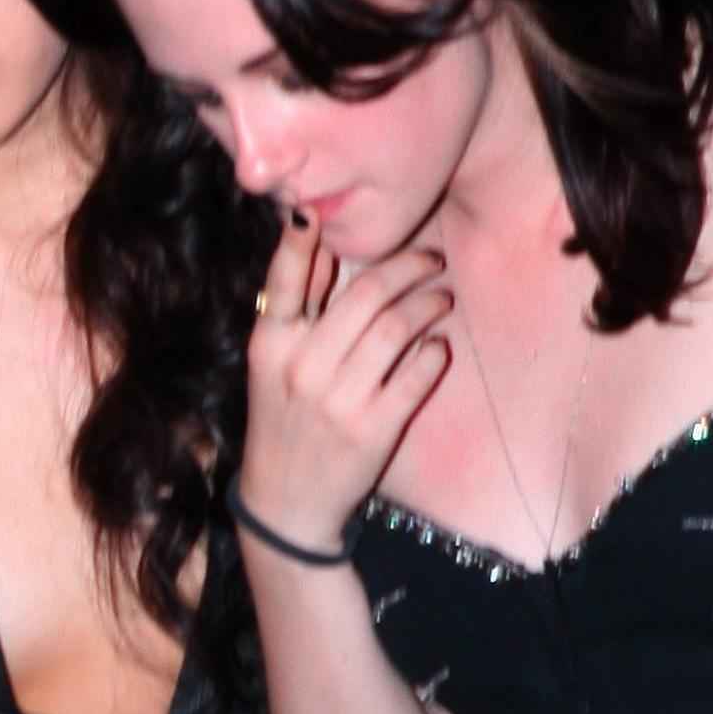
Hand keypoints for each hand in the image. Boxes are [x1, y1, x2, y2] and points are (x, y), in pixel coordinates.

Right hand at [237, 222, 451, 551]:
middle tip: (431, 260)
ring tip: (441, 298)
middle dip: (408, 267)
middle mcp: (302, 366)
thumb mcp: (272, 364)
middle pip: (365, 294)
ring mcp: (339, 399)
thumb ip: (294, 305)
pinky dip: (434, 352)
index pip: (286, 279)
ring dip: (429, 303)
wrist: (287, 502)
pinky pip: (418, 373)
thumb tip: (310, 234)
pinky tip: (437, 346)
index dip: (300, 240)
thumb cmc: (282, 420)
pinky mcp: (374, 428)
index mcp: (271, 344)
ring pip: (398, 327)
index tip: (316, 210)